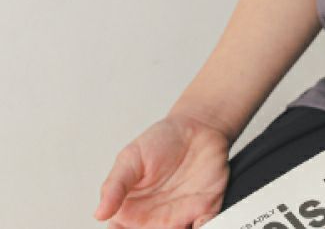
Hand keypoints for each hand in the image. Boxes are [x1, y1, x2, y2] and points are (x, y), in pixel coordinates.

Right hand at [93, 112, 231, 227]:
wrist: (197, 126)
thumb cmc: (161, 140)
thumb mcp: (131, 158)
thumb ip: (115, 186)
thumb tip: (99, 213)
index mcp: (130, 213)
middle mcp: (154, 221)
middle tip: (160, 227)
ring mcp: (180, 218)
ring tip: (179, 224)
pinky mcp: (204, 210)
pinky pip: (206, 227)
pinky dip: (206, 228)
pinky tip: (201, 222)